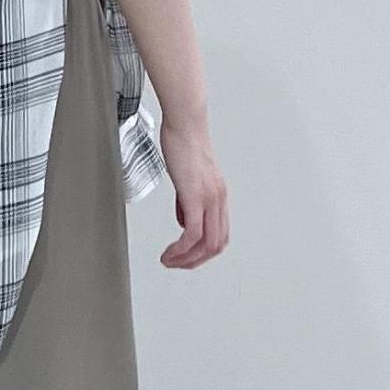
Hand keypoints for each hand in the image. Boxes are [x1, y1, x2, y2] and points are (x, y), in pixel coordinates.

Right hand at [158, 119, 228, 267]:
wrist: (185, 125)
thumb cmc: (184, 143)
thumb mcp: (188, 177)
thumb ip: (187, 200)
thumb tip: (183, 219)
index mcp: (219, 196)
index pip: (220, 235)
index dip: (203, 252)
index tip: (185, 256)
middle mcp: (219, 200)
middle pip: (217, 245)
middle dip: (195, 261)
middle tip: (175, 264)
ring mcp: (209, 199)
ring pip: (207, 244)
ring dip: (187, 259)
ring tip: (169, 261)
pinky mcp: (195, 197)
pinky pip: (192, 233)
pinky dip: (181, 249)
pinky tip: (169, 251)